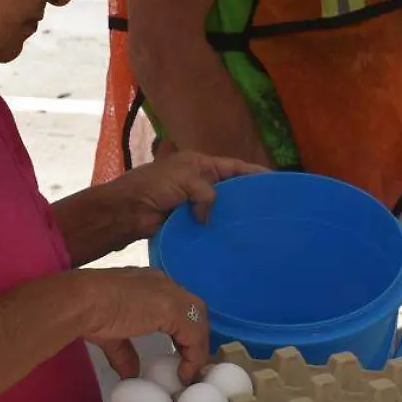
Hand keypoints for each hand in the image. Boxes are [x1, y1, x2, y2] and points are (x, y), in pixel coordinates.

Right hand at [77, 267, 210, 383]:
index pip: (176, 304)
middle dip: (195, 335)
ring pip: (198, 319)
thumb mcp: (111, 335)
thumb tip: (130, 373)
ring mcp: (170, 294)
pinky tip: (185, 371)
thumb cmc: (90, 312)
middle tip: (190, 360)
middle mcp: (163, 283)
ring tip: (190, 369)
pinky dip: (194, 355)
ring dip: (197, 345)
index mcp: (148, 283)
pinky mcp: (173, 308)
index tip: (180, 351)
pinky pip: (194, 334)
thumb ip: (124, 353)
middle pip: (193, 309)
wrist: (84, 302)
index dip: (182, 328)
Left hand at [115, 152, 267, 239]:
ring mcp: (192, 202)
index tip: (274, 180)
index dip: (253, 172)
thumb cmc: (154, 187)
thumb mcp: (186, 179)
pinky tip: (231, 238)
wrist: (126, 211)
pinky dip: (216, 229)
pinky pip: (208, 224)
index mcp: (199, 163)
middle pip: (229, 188)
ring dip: (231, 216)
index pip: (233, 166)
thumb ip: (207, 193)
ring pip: (219, 208)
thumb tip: (208, 218)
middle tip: (269, 208)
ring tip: (255, 226)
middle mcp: (198, 181)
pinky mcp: (187, 222)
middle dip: (246, 196)